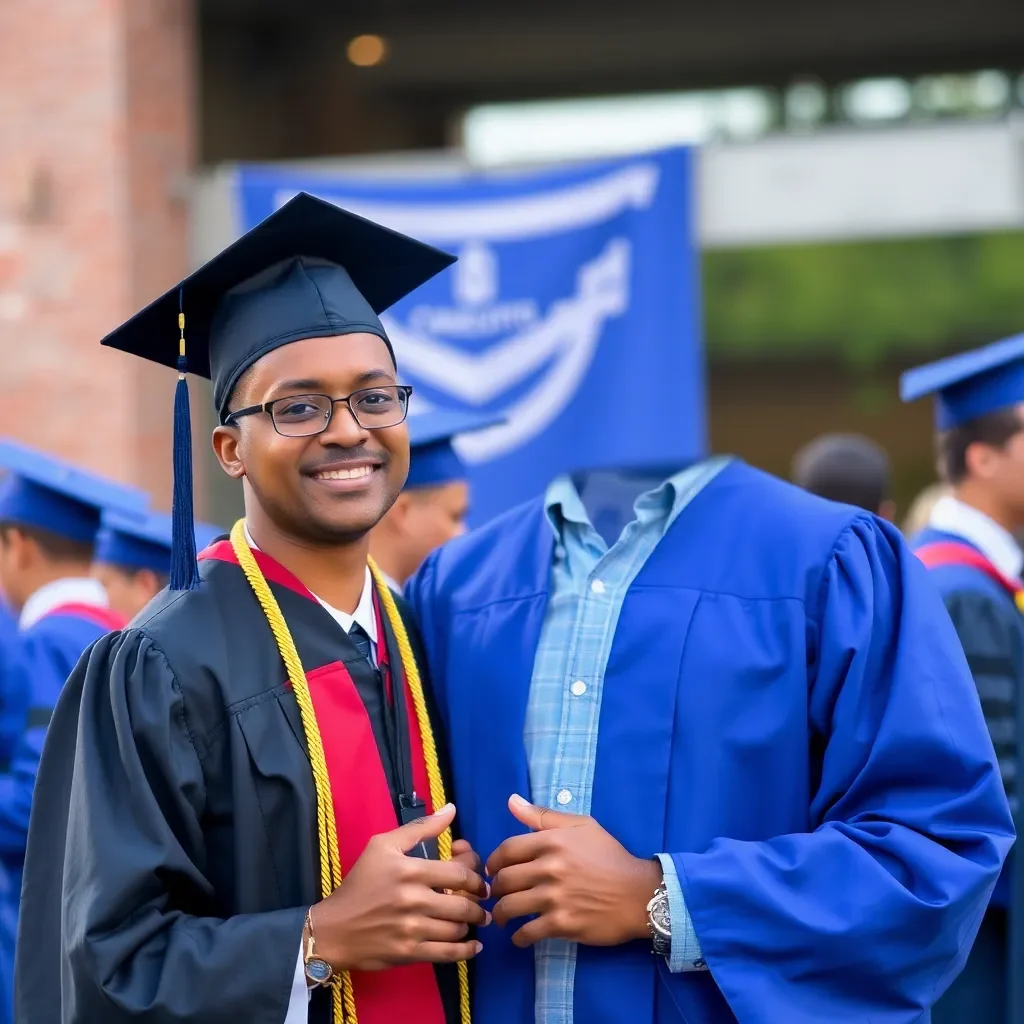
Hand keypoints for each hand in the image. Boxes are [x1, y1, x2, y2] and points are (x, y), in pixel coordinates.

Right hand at [309, 804, 488, 970]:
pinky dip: (466, 950)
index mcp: (411, 870)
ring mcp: (412, 929)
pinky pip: (448, 954)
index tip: (477, 880)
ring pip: (458, 929)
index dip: (476, 877)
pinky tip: (473, 944)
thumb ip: (421, 827)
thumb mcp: (384, 846)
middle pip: (463, 904)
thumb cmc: (360, 883)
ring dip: (471, 925)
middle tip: (481, 902)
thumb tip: (451, 810)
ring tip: (473, 920)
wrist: (334, 928)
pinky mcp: (410, 954)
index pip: (459, 874)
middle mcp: (414, 900)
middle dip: (478, 904)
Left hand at [487, 793, 661, 948]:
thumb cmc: (610, 856)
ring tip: (503, 917)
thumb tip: (511, 801)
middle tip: (499, 894)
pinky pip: (527, 933)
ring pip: (510, 907)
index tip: (494, 870)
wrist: (639, 894)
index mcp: (551, 841)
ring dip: (501, 914)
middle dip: (496, 889)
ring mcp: (554, 897)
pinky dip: (518, 937)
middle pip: (504, 880)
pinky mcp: (562, 924)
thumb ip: (543, 816)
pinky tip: (520, 936)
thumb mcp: (581, 826)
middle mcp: (549, 868)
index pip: (506, 850)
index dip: (494, 861)